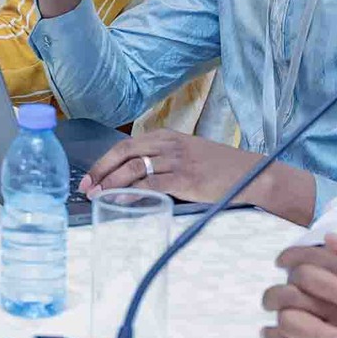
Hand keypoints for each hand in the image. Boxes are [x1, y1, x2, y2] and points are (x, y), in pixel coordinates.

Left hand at [78, 129, 314, 224]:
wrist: (251, 174)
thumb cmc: (219, 169)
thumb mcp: (187, 156)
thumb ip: (163, 162)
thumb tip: (133, 181)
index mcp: (167, 136)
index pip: (125, 145)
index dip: (103, 161)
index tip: (89, 177)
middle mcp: (169, 144)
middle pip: (123, 152)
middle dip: (100, 170)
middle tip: (86, 188)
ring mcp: (177, 160)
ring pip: (134, 167)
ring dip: (111, 182)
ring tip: (98, 197)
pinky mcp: (186, 178)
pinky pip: (151, 183)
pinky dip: (132, 192)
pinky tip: (120, 201)